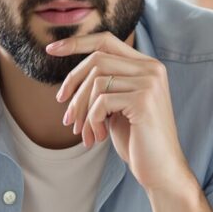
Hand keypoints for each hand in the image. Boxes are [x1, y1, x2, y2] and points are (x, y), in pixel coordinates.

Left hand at [49, 32, 191, 192]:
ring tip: (86, 133)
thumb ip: (105, 85)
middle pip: (96, 60)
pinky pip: (101, 102)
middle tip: (67, 117)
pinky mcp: (143, 99)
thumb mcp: (118, 106)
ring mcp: (149, 82)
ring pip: (96, 82)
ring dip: (82, 111)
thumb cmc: (137, 140)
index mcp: (147, 66)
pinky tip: (99, 137)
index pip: (106, 41)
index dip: (76, 43)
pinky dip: (93, 121)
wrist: (161, 170)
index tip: (51, 49)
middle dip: (74, 86)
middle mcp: (152, 68)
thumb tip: (73, 75)